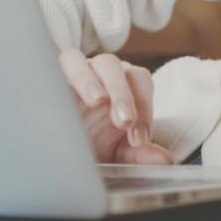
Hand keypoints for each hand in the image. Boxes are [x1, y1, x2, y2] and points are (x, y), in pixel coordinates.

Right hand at [58, 48, 174, 164]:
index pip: (140, 82)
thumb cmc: (91, 148)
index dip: (144, 108)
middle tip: (124, 122)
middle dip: (122, 94)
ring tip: (98, 101)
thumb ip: (140, 154)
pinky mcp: (55, 74)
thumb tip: (165, 160)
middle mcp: (103, 74)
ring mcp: (79, 71)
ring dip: (95, 79)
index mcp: (124, 86)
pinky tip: (67, 93)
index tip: (138, 140)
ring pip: (90, 60)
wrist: (59, 155)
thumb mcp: (116, 155)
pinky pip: (64, 61)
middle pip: (118, 67)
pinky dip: (70, 72)